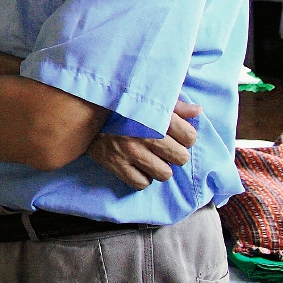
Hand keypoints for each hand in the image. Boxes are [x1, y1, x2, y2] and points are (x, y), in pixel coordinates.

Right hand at [87, 100, 201, 189]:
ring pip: (164, 174)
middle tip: (162, 148)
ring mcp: (130, 151)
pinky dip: (141, 177)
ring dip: (159, 167)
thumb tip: (197, 111)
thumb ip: (175, 105)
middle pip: (181, 158)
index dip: (185, 137)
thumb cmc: (122, 104)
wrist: (84, 110)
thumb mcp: (149, 98)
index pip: (190, 137)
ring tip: (149, 157)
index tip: (176, 135)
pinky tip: (136, 166)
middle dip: (174, 154)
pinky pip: (142, 183)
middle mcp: (146, 135)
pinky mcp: (115, 164)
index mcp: (157, 116)